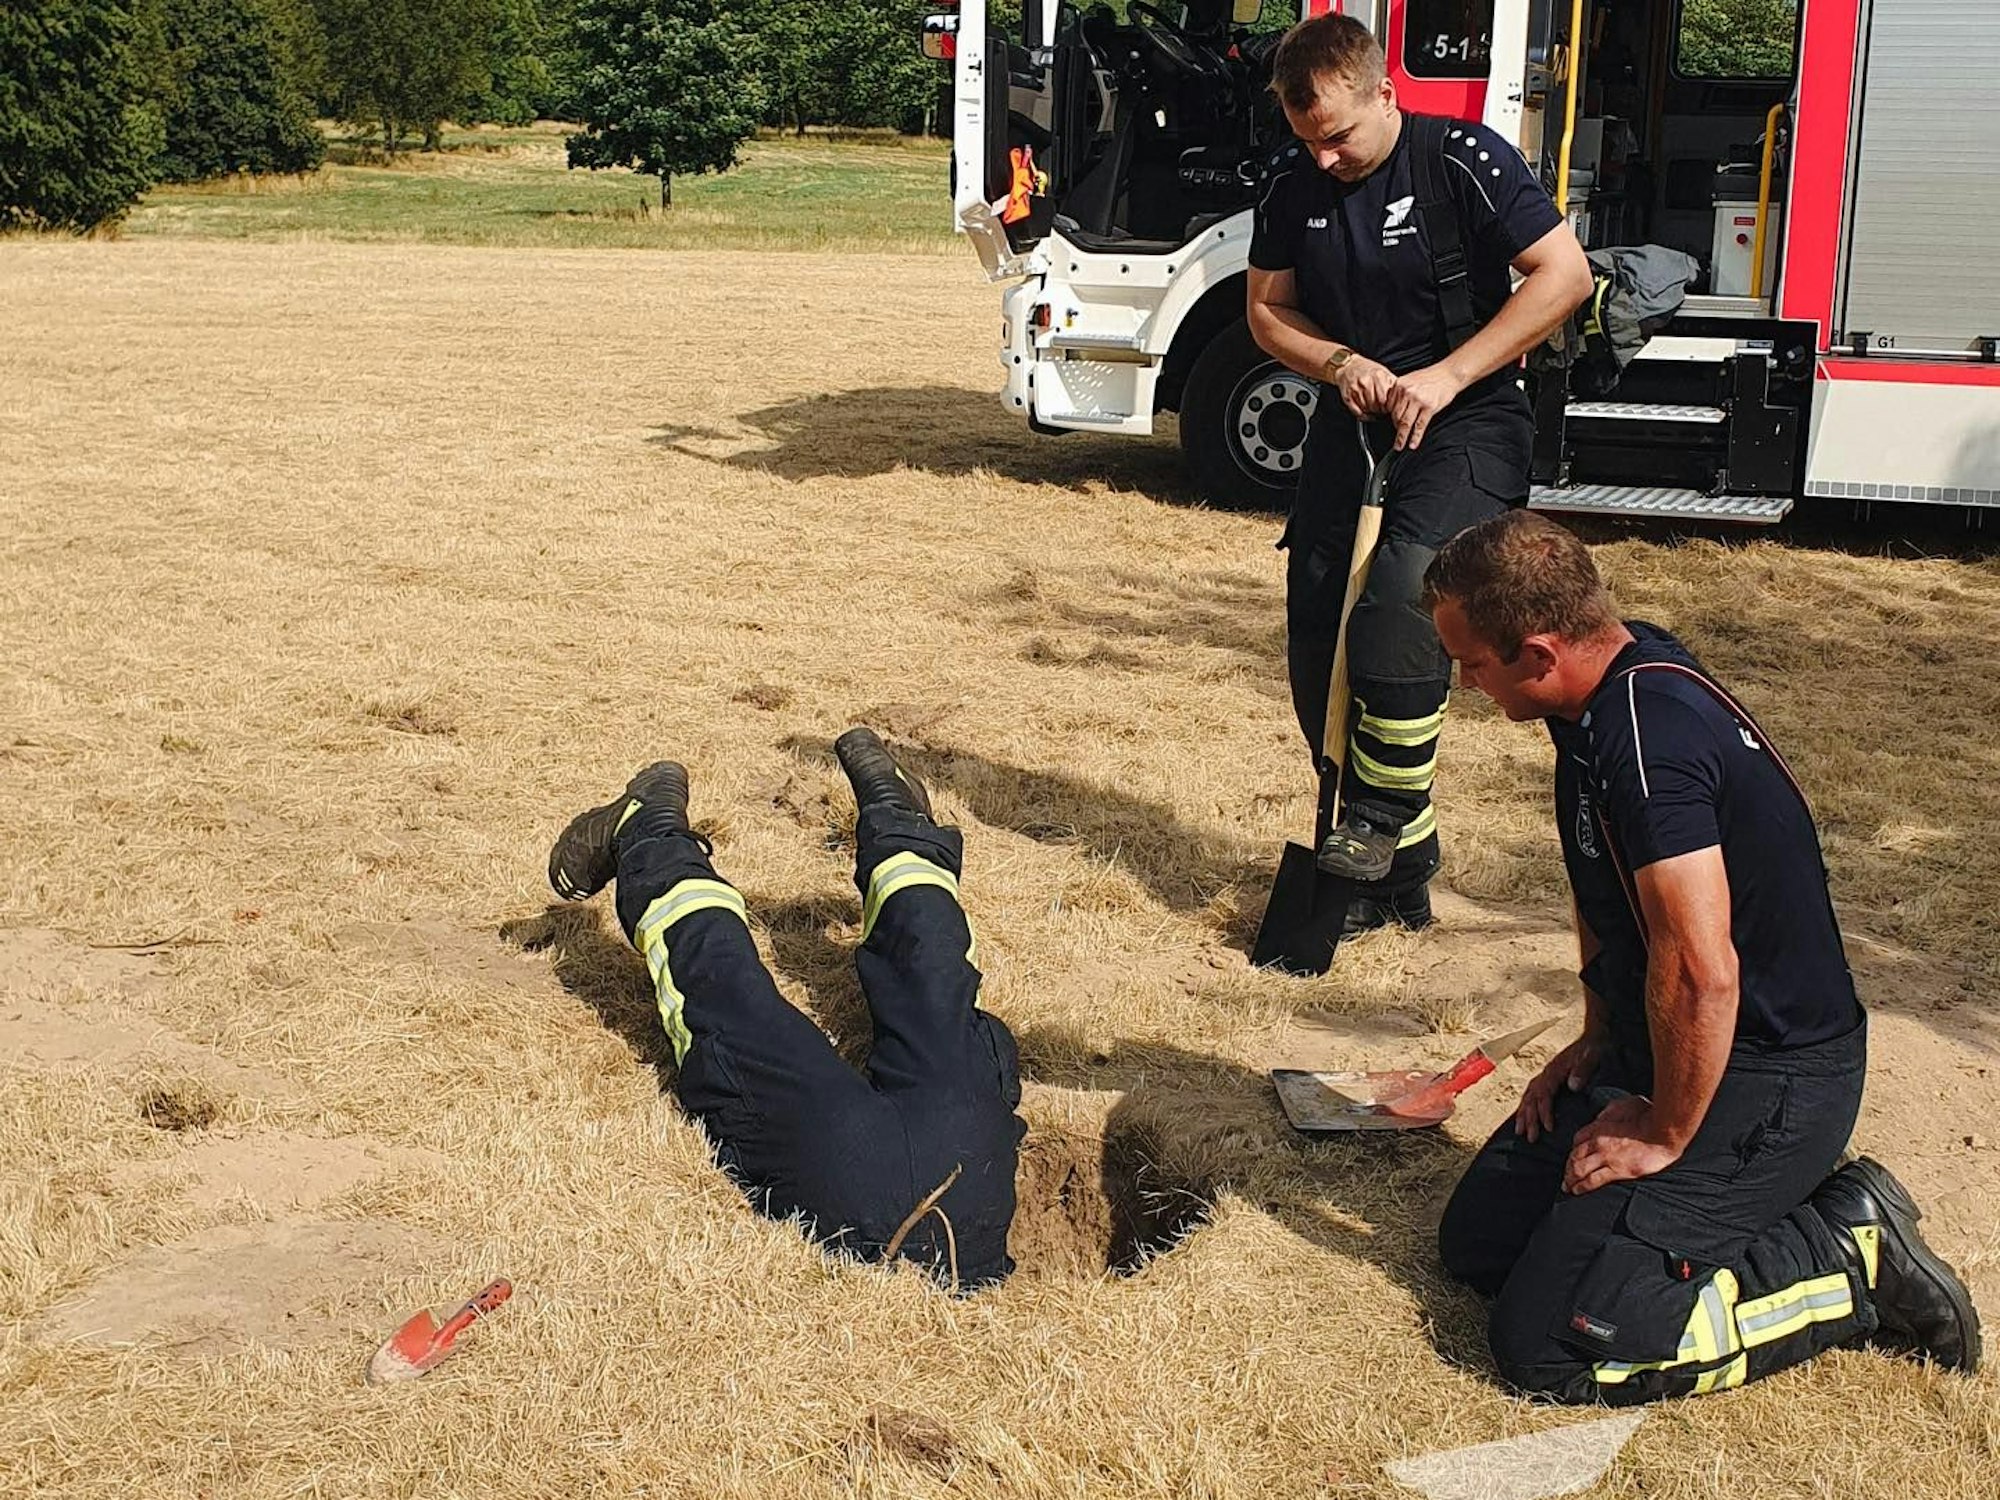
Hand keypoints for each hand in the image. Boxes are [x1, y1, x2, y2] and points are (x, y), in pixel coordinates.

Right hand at [1333, 355, 1397, 418]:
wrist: (1348, 366)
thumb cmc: (1367, 370)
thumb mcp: (1383, 372)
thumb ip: (1392, 384)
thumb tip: (1401, 396)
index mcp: (1378, 376)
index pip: (1386, 399)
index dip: (1388, 406)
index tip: (1389, 407)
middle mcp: (1366, 382)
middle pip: (1377, 405)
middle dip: (1380, 410)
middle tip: (1382, 409)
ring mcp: (1355, 390)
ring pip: (1367, 410)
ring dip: (1372, 412)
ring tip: (1374, 408)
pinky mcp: (1347, 397)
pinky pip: (1358, 413)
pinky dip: (1364, 416)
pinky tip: (1367, 412)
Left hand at [1386, 362, 1467, 449]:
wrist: (1449, 373)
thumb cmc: (1430, 377)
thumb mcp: (1410, 380)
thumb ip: (1400, 392)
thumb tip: (1392, 409)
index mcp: (1399, 385)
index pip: (1389, 407)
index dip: (1390, 418)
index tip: (1392, 426)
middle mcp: (1406, 392)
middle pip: (1396, 416)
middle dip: (1395, 430)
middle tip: (1396, 440)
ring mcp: (1418, 400)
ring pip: (1405, 423)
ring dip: (1401, 438)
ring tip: (1399, 447)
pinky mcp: (1429, 407)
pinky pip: (1419, 426)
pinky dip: (1415, 437)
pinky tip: (1413, 445)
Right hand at [1514, 1031, 1603, 1142]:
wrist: (1594, 1036)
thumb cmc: (1593, 1048)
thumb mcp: (1592, 1056)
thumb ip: (1583, 1070)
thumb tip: (1572, 1086)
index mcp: (1554, 1070)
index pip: (1544, 1094)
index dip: (1544, 1112)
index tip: (1549, 1128)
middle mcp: (1546, 1073)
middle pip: (1532, 1097)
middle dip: (1529, 1118)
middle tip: (1531, 1138)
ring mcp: (1545, 1075)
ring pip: (1528, 1096)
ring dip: (1523, 1114)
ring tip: (1520, 1132)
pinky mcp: (1548, 1078)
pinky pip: (1532, 1093)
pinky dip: (1526, 1106)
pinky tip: (1524, 1116)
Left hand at [1563, 1096, 1682, 1193]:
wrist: (1663, 1132)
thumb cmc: (1648, 1116)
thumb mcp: (1624, 1104)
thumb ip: (1611, 1111)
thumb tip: (1603, 1116)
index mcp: (1599, 1126)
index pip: (1578, 1138)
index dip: (1573, 1148)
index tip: (1573, 1155)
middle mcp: (1598, 1142)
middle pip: (1574, 1156)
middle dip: (1567, 1167)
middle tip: (1565, 1175)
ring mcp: (1606, 1157)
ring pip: (1579, 1170)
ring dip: (1570, 1179)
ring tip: (1567, 1186)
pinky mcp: (1617, 1171)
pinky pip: (1593, 1181)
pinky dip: (1582, 1186)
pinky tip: (1577, 1191)